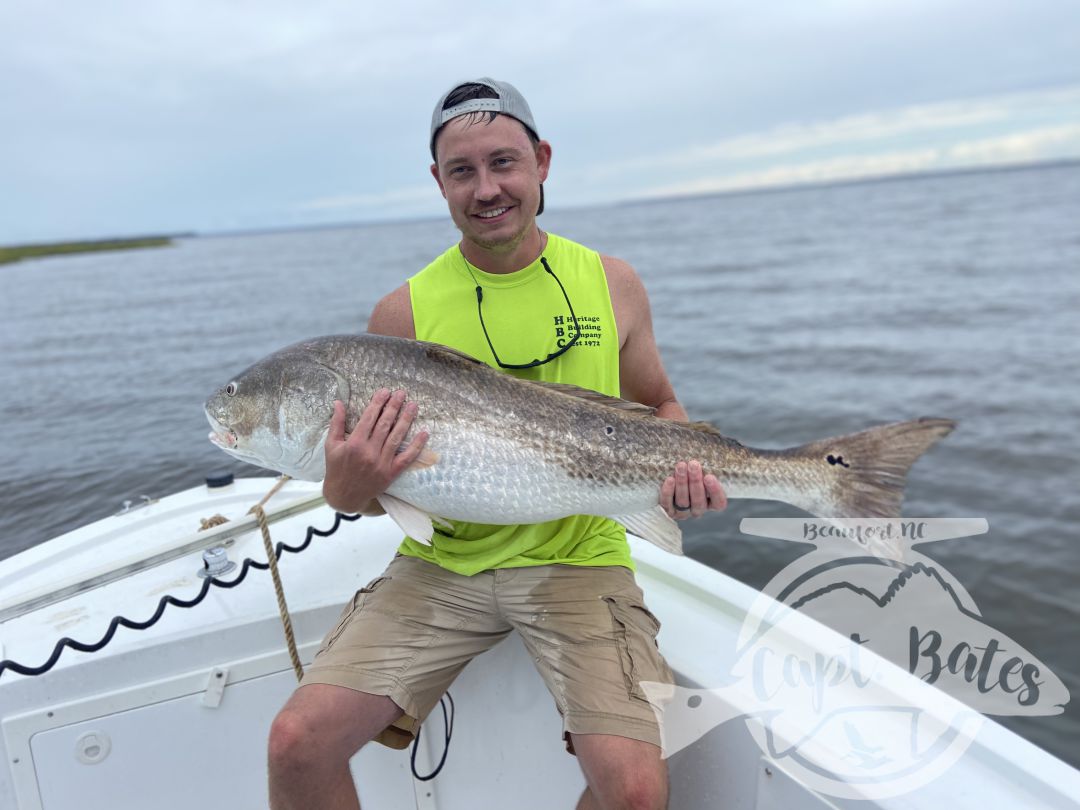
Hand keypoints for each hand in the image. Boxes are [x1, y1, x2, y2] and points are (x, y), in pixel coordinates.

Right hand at [322, 389, 427, 512]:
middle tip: (401, 393)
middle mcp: (369, 452)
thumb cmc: (336, 468)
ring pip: (397, 437)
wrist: (343, 496)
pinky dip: (416, 446)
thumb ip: (336, 423)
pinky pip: (406, 458)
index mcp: (354, 444)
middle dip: (394, 407)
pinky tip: (424, 433)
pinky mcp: (391, 473)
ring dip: (406, 420)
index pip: (369, 418)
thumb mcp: (331, 445)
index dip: (378, 403)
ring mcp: (381, 463)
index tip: (385, 392)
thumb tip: (339, 402)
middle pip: (385, 425)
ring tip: (413, 406)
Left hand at [659, 460, 725, 519]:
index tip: (710, 476)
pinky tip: (669, 480)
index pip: (718, 503)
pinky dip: (668, 492)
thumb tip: (713, 443)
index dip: (715, 492)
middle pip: (698, 501)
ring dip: (682, 483)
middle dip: (696, 482)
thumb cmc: (690, 472)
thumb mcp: (701, 469)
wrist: (667, 479)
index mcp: (711, 502)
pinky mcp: (667, 511)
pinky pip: (667, 504)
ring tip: (681, 466)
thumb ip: (706, 464)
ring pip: (683, 502)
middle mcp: (697, 509)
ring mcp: (682, 512)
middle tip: (693, 465)